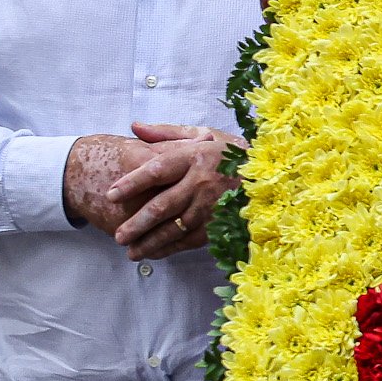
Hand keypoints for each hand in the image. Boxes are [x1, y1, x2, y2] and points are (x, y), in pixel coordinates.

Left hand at [66, 125, 239, 262]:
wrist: (270, 174)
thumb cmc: (231, 153)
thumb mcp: (203, 134)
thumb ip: (167, 132)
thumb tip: (134, 126)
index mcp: (195, 157)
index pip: (157, 170)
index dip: (133, 183)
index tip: (111, 194)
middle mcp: (202, 183)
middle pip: (164, 205)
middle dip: (138, 223)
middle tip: (118, 236)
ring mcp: (212, 207)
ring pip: (175, 228)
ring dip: (151, 241)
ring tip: (131, 252)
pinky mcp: (220, 224)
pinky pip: (191, 240)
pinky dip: (171, 248)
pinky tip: (154, 254)